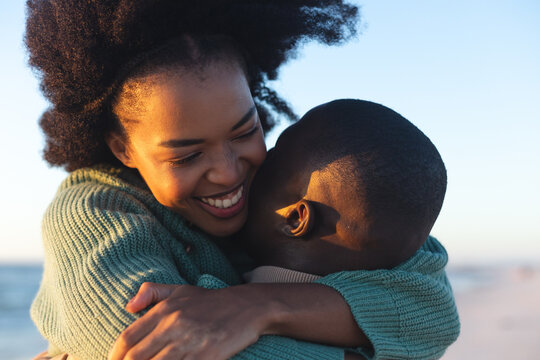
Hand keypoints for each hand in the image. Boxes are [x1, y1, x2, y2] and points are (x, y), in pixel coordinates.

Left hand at [108, 282, 268, 359]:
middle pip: (136, 358)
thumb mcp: (181, 290)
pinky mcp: (206, 357)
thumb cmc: (211, 301)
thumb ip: (152, 292)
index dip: (115, 356)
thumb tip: (128, 307)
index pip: (127, 339)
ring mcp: (189, 343)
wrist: (247, 307)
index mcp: (164, 311)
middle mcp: (173, 326)